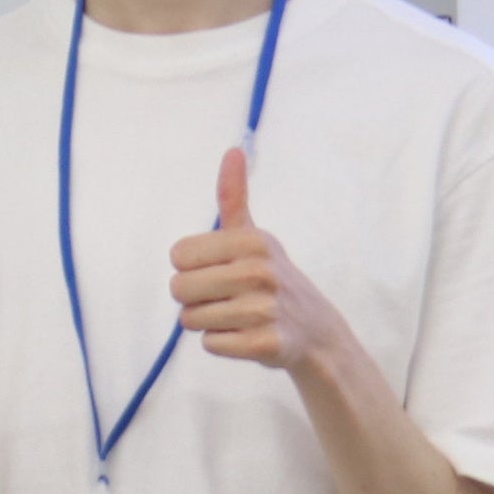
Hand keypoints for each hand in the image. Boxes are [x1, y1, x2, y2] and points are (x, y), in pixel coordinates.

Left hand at [170, 150, 348, 371]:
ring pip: (191, 319)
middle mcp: (259, 272)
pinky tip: (246, 335)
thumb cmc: (271, 279)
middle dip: (193, 298)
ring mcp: (264, 309)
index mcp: (252, 241)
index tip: (217, 270)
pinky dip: (222, 343)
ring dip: (207, 322)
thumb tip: (233, 149)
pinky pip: (210, 344)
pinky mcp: (265, 344)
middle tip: (224, 298)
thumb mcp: (254, 236)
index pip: (178, 255)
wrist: (315, 331)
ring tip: (238, 316)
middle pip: (179, 289)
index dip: (191, 267)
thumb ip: (234, 196)